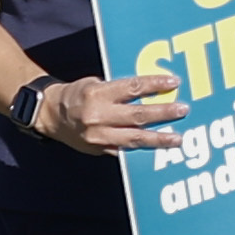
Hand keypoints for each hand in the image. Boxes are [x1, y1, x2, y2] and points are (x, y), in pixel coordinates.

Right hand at [35, 69, 185, 152]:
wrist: (51, 116)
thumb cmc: (77, 95)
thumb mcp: (94, 83)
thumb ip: (118, 89)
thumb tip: (149, 91)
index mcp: (97, 94)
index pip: (132, 88)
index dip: (155, 85)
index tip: (174, 82)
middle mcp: (98, 116)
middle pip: (138, 115)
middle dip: (163, 113)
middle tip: (183, 110)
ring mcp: (99, 136)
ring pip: (135, 139)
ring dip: (159, 139)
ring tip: (178, 139)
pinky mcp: (100, 150)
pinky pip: (125, 151)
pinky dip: (143, 151)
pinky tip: (159, 151)